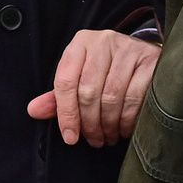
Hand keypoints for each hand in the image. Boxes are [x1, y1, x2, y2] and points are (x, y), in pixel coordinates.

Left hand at [28, 30, 160, 147]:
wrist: (144, 56)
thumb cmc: (106, 70)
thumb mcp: (80, 78)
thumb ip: (57, 97)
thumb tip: (33, 111)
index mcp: (80, 44)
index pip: (65, 82)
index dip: (66, 114)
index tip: (70, 137)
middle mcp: (103, 41)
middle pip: (88, 91)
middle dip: (89, 123)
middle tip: (93, 140)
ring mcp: (129, 49)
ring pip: (111, 97)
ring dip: (108, 125)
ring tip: (108, 137)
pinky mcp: (149, 61)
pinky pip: (134, 98)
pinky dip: (127, 120)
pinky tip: (124, 129)